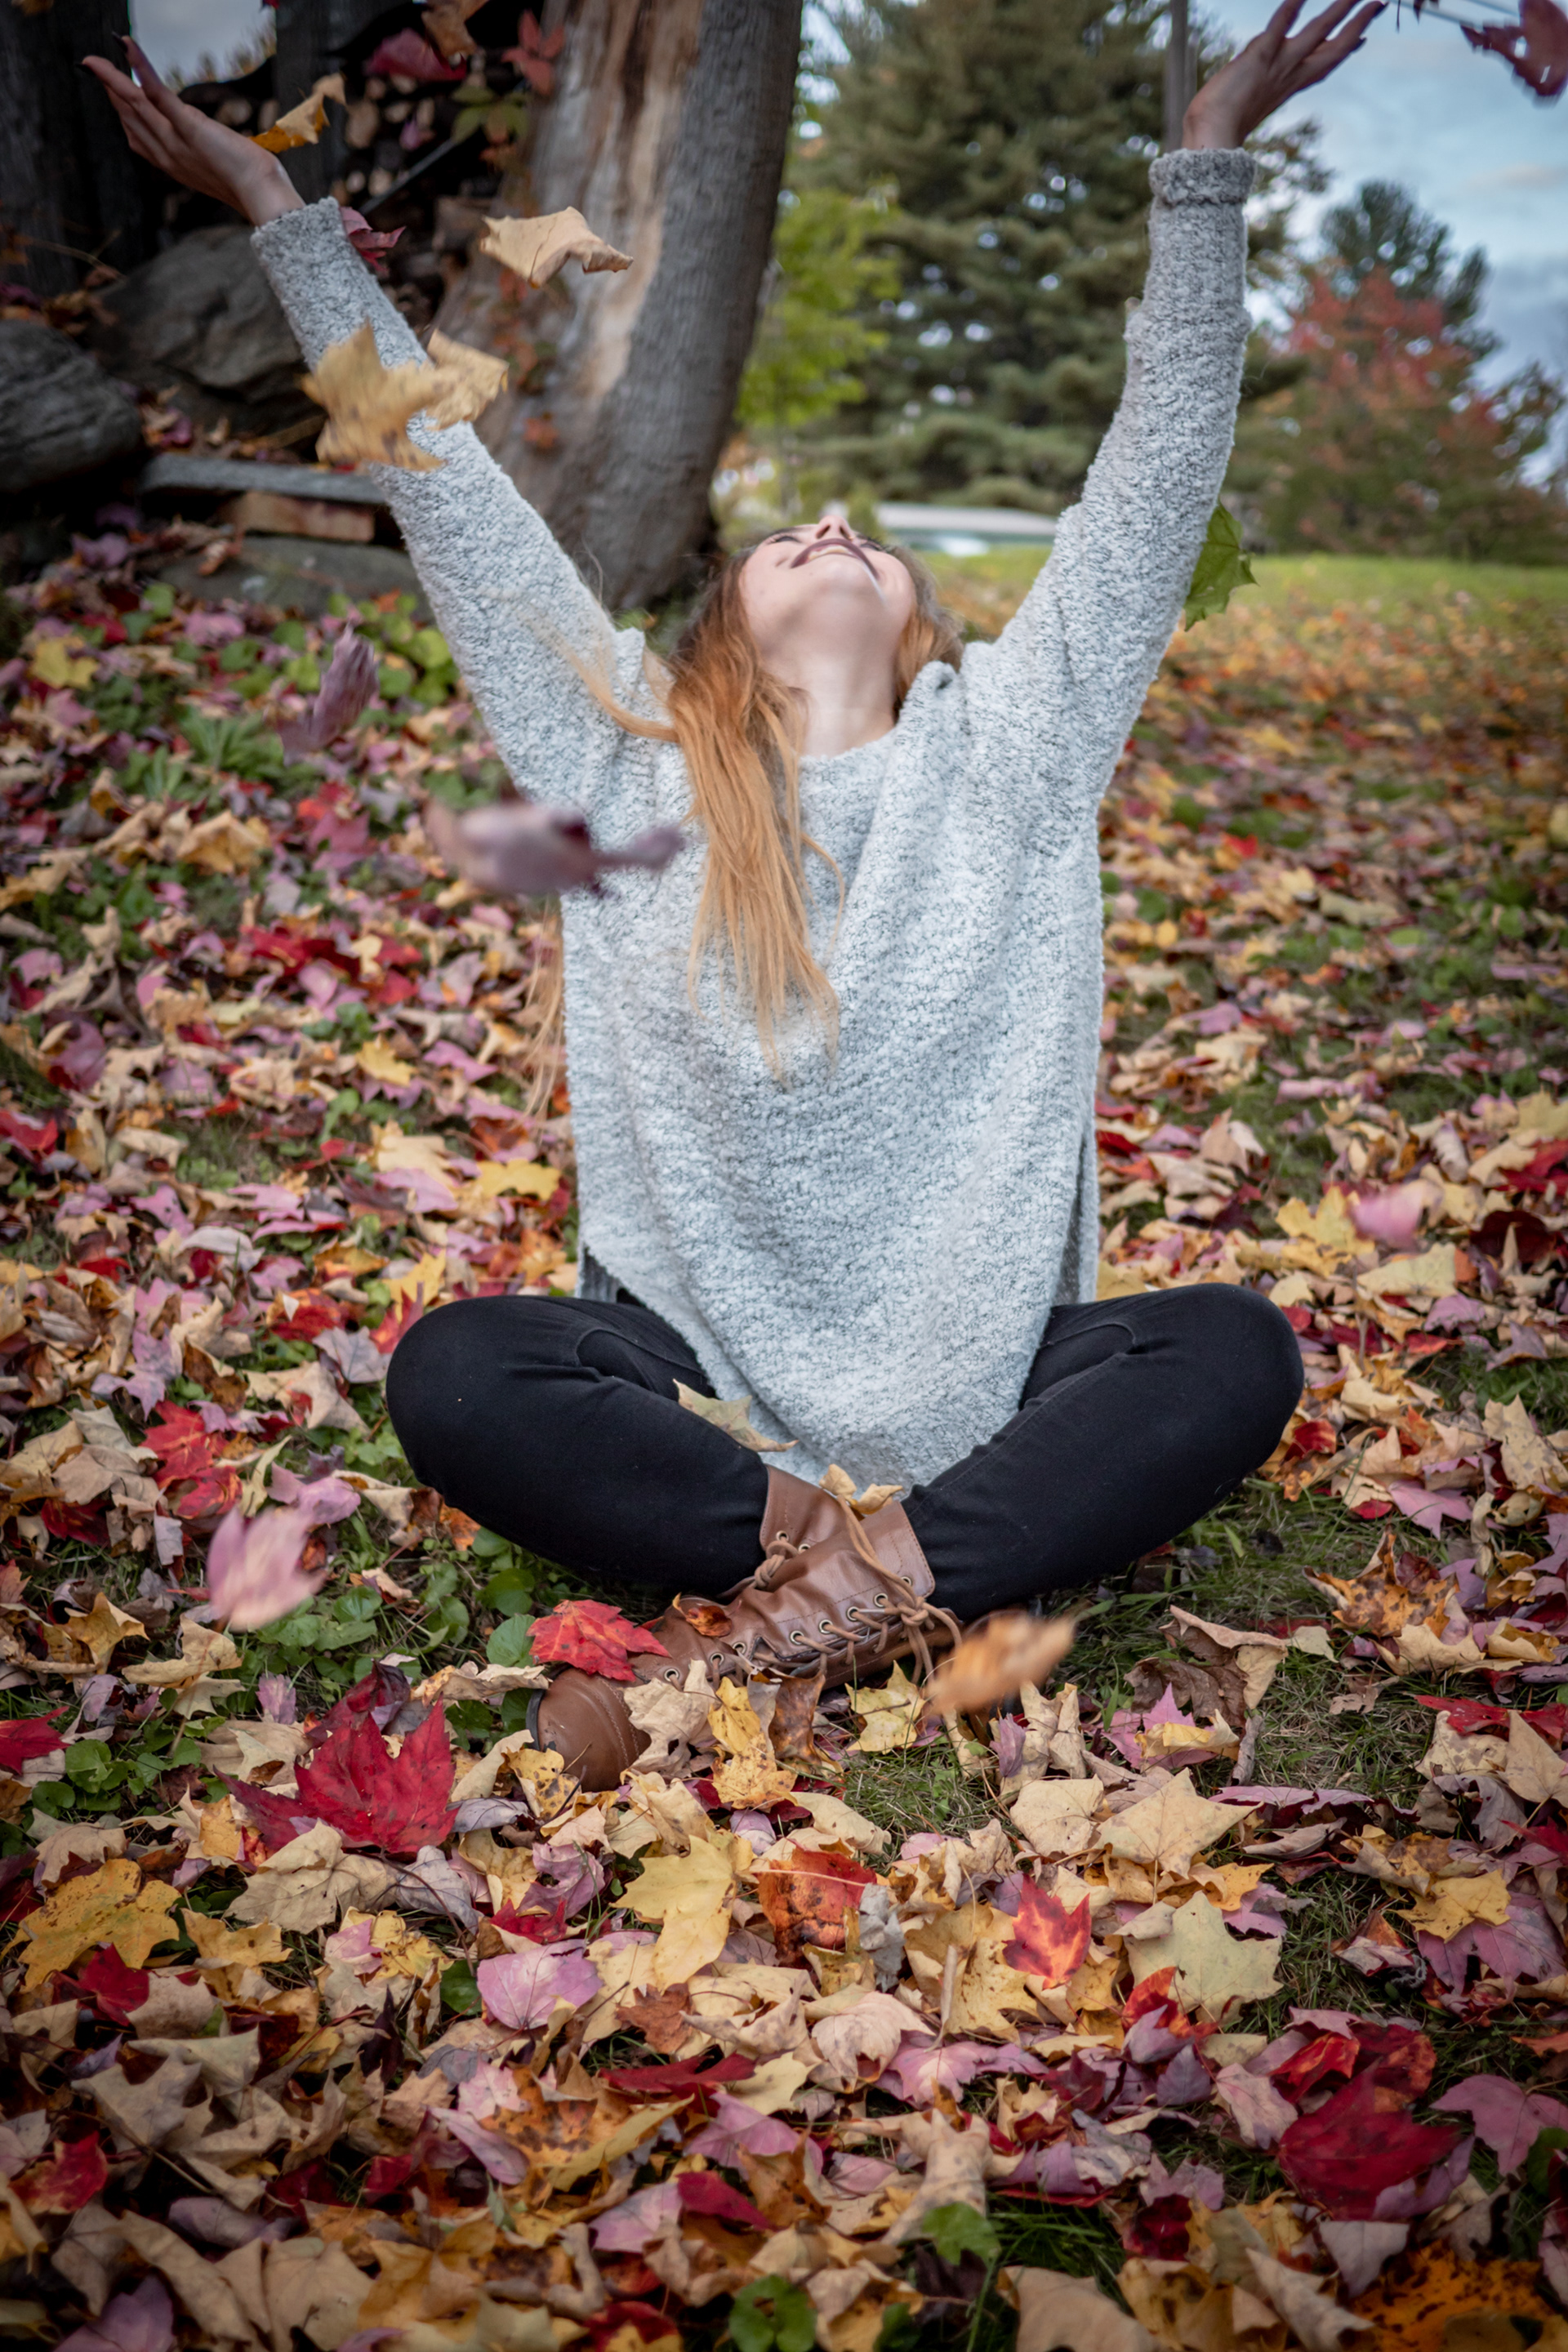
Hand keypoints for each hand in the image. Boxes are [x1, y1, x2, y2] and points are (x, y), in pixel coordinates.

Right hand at [83, 36, 302, 225]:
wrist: (260, 195)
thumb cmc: (250, 183)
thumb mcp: (217, 167)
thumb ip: (203, 151)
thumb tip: (201, 136)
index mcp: (172, 164)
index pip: (137, 136)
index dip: (121, 111)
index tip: (111, 91)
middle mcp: (166, 154)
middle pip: (130, 118)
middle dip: (109, 91)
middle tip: (92, 66)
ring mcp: (175, 141)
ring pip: (135, 105)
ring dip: (112, 79)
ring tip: (94, 61)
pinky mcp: (189, 127)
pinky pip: (158, 94)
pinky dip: (142, 68)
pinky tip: (128, 47)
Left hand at [1183, 0, 1383, 148]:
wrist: (1211, 136)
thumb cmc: (1223, 117)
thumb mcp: (1251, 88)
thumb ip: (1264, 66)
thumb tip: (1266, 47)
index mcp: (1291, 82)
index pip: (1326, 61)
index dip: (1347, 47)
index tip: (1365, 34)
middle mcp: (1292, 74)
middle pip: (1336, 46)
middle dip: (1359, 23)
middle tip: (1381, 2)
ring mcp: (1279, 66)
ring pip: (1318, 33)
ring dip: (1341, 9)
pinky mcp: (1259, 58)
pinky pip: (1279, 29)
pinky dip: (1290, 10)